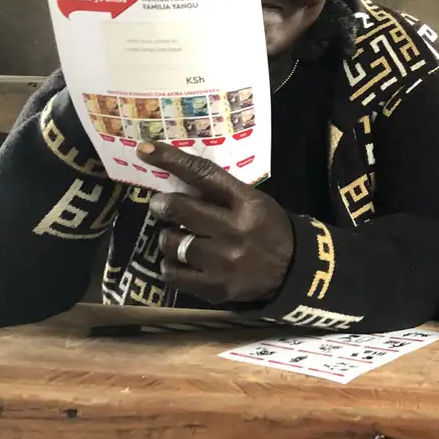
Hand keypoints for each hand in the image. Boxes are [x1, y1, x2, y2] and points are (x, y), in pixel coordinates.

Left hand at [137, 142, 294, 304]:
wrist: (292, 271)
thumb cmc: (268, 229)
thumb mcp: (254, 202)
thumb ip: (220, 193)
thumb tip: (175, 180)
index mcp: (246, 203)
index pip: (203, 174)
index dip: (171, 160)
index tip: (145, 150)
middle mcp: (234, 230)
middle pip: (178, 209)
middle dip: (162, 204)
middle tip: (161, 205)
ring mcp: (223, 262)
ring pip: (171, 242)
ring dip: (168, 237)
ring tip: (178, 237)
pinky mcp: (214, 288)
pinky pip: (172, 273)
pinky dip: (170, 264)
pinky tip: (180, 261)